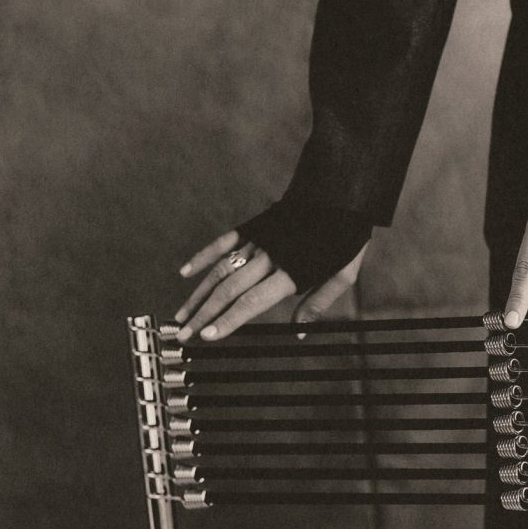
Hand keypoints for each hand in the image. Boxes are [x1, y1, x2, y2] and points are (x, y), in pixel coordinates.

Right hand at [174, 231, 367, 339]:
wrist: (341, 191)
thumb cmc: (346, 238)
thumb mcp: (343, 275)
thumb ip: (318, 303)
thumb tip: (298, 331)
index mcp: (291, 271)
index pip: (252, 302)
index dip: (227, 321)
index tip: (207, 337)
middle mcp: (269, 256)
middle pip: (228, 290)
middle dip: (203, 315)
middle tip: (183, 335)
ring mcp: (258, 239)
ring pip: (220, 270)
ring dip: (198, 295)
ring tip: (181, 316)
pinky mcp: (253, 226)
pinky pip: (222, 242)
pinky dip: (202, 257)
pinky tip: (185, 273)